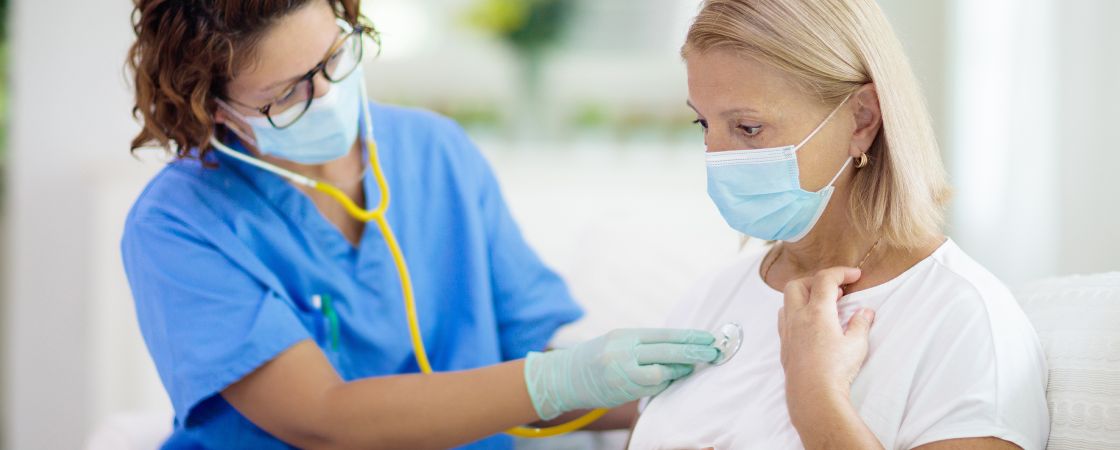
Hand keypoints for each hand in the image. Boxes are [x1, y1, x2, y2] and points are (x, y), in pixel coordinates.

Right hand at [523, 328, 717, 419]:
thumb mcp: (617, 342)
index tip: (708, 338)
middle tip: (714, 352)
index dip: (688, 336)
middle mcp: (622, 351)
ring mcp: (621, 372)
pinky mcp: (622, 390)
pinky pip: (652, 386)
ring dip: (680, 370)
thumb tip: (678, 346)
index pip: (663, 334)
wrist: (564, 378)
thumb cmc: (595, 358)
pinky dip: (664, 382)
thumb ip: (643, 345)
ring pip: (662, 371)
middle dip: (693, 352)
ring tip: (692, 367)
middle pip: (667, 351)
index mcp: (624, 335)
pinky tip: (668, 378)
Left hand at [777, 267, 874, 420]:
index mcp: (816, 312)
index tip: (855, 275)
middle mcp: (797, 317)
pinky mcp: (784, 346)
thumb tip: (865, 312)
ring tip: (823, 305)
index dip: (840, 272)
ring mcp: (787, 331)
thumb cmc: (836, 370)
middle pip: (797, 284)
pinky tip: (810, 324)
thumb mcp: (857, 345)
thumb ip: (860, 324)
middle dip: (816, 280)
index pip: (824, 279)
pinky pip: (784, 319)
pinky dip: (796, 312)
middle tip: (835, 289)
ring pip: (787, 301)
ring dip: (803, 296)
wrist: (813, 396)